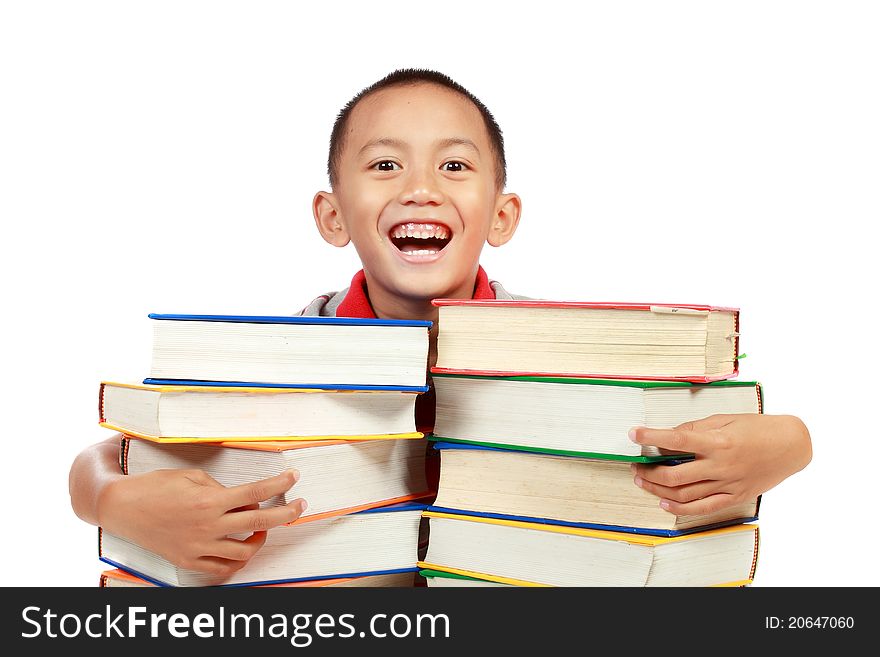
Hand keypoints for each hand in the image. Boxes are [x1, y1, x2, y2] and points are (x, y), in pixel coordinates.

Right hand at [97, 468, 306, 577]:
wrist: (123, 508)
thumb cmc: (154, 487)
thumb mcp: (190, 476)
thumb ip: (219, 487)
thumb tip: (240, 497)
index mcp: (209, 500)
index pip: (255, 493)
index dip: (279, 484)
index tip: (294, 477)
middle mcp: (207, 526)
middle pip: (260, 522)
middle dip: (286, 512)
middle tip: (299, 505)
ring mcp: (199, 547)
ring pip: (245, 550)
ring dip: (261, 538)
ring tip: (264, 527)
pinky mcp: (189, 560)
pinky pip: (223, 567)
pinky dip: (238, 559)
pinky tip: (242, 547)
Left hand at [629, 414, 811, 514]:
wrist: (791, 446)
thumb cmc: (758, 429)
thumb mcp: (725, 419)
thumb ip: (696, 428)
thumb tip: (671, 435)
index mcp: (718, 441)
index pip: (676, 439)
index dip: (650, 436)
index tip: (633, 433)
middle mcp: (721, 465)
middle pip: (675, 474)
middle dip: (649, 471)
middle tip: (635, 465)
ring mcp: (728, 484)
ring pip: (684, 494)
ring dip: (658, 489)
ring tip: (642, 481)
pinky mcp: (735, 496)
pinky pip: (703, 508)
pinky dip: (680, 508)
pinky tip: (663, 502)